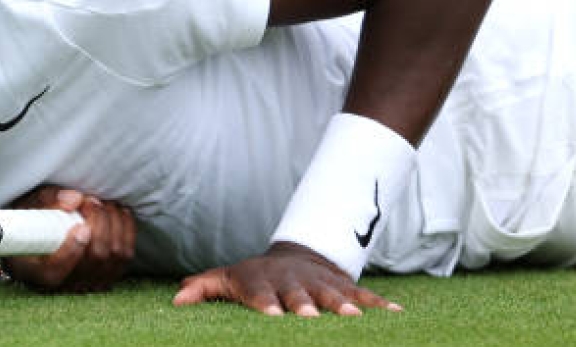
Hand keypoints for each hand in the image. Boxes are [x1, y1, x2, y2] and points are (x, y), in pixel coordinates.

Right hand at [4, 185, 135, 292]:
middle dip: (99, 222)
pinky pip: (126, 256)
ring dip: (114, 222)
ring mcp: (88, 284)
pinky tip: (117, 213)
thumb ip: (48, 201)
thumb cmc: (33, 222)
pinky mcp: (107, 277)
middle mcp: (64, 285)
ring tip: (101, 203)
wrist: (40, 238)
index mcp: (36, 271)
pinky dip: (126, 230)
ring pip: (115, 256)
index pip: (55, 270)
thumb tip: (74, 200)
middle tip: (90, 200)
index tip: (80, 227)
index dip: (71, 251)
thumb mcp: (30, 207)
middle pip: (94, 257)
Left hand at [172, 242, 402, 315]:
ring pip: (334, 293)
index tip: (272, 316)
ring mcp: (321, 283)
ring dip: (344, 304)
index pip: (260, 293)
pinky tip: (399, 314)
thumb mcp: (227, 279)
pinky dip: (381, 303)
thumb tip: (176, 300)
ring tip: (355, 317)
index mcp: (262, 282)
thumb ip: (204, 288)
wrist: (293, 257)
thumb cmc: (253, 278)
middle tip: (310, 318)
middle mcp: (293, 281)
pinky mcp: (345, 286)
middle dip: (306, 305)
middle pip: (299, 294)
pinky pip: (365, 293)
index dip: (265, 303)